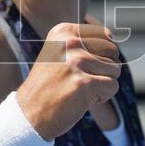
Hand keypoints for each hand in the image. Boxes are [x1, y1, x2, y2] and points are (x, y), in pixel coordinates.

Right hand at [15, 23, 119, 139]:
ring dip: (102, 83)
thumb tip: (113, 37)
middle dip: (104, 69)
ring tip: (80, 89)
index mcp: (63, 32)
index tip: (80, 67)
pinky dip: (103, 96)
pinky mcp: (85, 83)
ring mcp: (77, 62)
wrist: (29, 113)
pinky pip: (113, 86)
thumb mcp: (59, 53)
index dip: (101, 55)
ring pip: (115, 70)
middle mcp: (70, 42)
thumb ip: (83, 42)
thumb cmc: (49, 85)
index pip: (106, 36)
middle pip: (112, 52)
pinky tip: (83, 100)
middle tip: (81, 80)